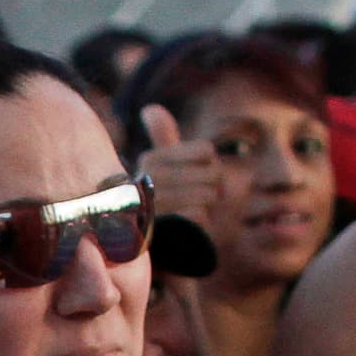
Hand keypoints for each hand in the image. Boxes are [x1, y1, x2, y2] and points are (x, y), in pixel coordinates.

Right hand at [139, 103, 220, 223]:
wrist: (140, 247)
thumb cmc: (159, 203)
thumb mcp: (161, 168)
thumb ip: (161, 138)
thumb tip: (150, 108)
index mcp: (150, 160)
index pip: (207, 152)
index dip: (210, 167)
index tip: (193, 180)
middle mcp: (147, 178)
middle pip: (214, 174)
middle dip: (213, 191)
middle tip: (193, 203)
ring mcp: (153, 205)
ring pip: (209, 196)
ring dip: (207, 210)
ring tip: (188, 217)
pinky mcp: (164, 229)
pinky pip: (200, 216)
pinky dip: (200, 226)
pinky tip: (185, 230)